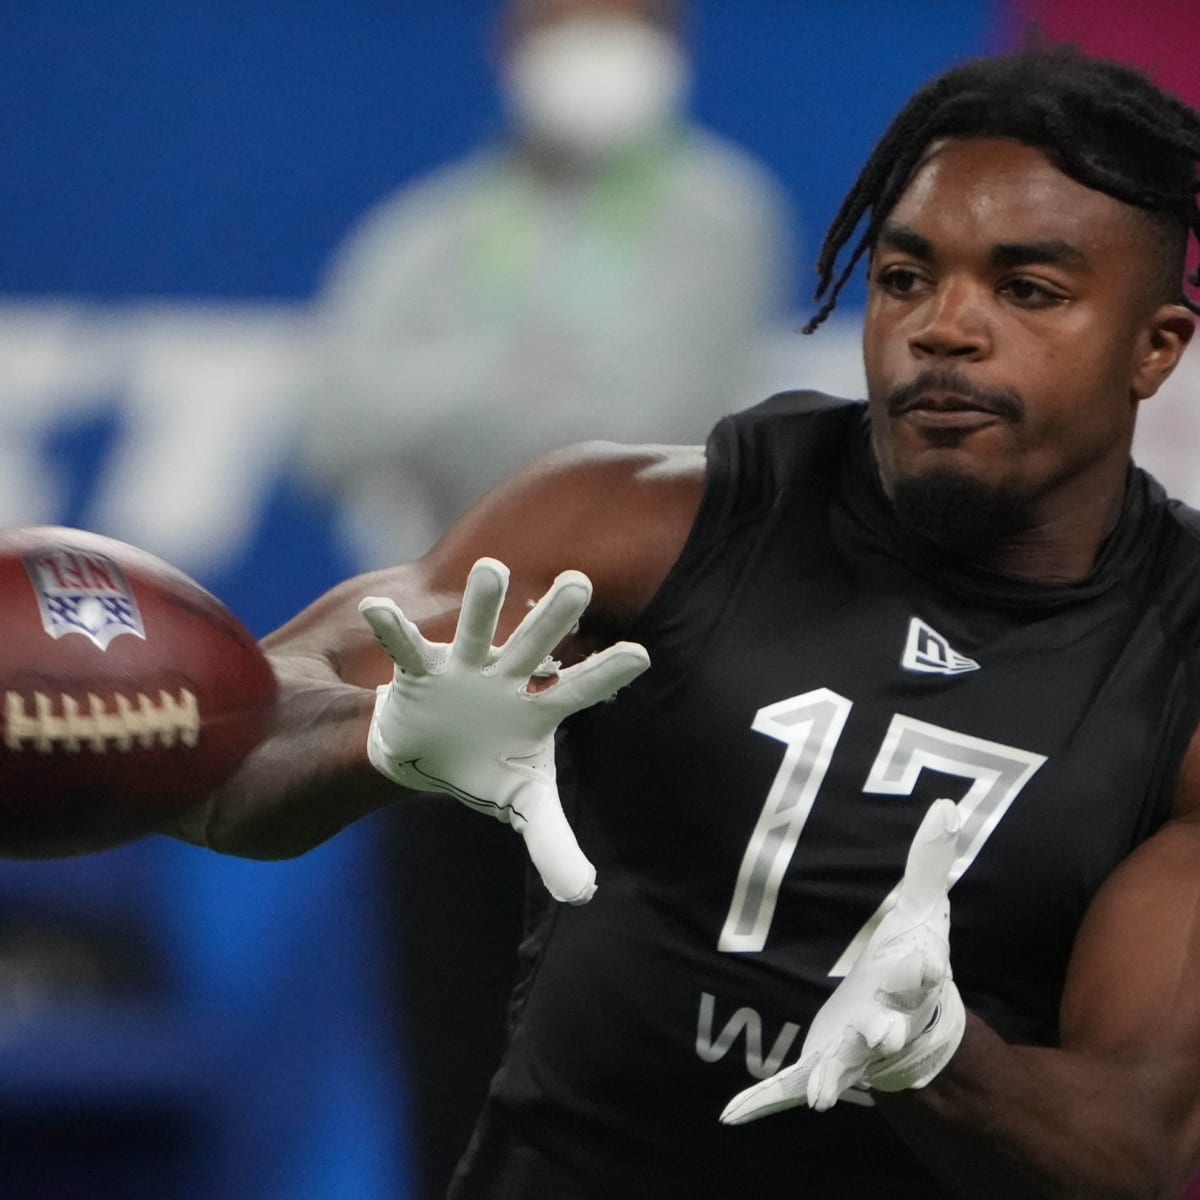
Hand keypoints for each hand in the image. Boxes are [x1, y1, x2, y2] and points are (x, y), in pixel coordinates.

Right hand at [358, 557, 649, 903]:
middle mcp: (507, 678)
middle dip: (555, 616)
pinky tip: (375, 607)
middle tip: (579, 580)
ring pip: (476, 631)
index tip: (641, 655)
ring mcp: (464, 669)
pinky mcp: (422, 670)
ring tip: (489, 567)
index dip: (607, 674)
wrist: (433, 751)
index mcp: (540, 708)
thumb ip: (554, 841)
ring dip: (482, 603)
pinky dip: (391, 629)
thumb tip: (582, 895)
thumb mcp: (523, 801)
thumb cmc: (488, 765)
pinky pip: (406, 648)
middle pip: (535, 646)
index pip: (581, 690)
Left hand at [721, 798, 964, 1123]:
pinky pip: (786, 1089)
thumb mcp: (921, 909)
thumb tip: (948, 805)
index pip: (922, 975)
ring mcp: (850, 1051)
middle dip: (882, 1033)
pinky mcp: (818, 1065)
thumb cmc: (910, 963)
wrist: (905, 1027)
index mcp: (908, 983)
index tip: (923, 964)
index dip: (922, 970)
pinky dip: (761, 1102)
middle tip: (877, 1037)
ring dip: (830, 1078)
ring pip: (842, 1068)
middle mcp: (884, 1022)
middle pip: (887, 1030)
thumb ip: (930, 859)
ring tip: (820, 1094)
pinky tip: (730, 1113)